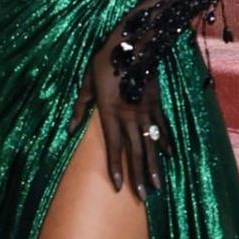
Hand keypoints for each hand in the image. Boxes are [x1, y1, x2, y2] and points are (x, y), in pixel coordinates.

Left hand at [69, 27, 166, 201]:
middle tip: (143, 196)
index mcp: (110, 113)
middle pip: (135, 151)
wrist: (132, 43)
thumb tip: (69, 130)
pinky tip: (169, 156)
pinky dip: (165, 141)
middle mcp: (129, 116)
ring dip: (155, 166)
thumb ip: (80, 108)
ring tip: (159, 186)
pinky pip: (162, 126)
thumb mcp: (86, 84)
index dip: (116, 167)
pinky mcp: (156, 103)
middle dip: (139, 175)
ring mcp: (145, 111)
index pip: (113, 146)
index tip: (119, 186)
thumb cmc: (104, 62)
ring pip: (151, 143)